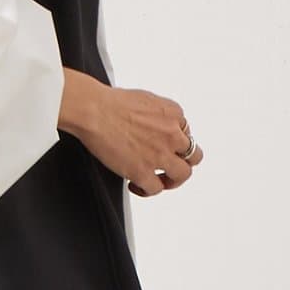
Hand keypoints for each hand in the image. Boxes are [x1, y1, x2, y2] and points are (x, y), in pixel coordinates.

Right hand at [58, 69, 203, 196]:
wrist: (95, 112)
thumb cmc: (111, 103)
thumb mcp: (146, 99)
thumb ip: (158, 113)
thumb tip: (154, 124)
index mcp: (173, 114)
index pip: (186, 133)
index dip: (175, 142)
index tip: (164, 147)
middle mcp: (171, 134)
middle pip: (193, 156)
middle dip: (183, 163)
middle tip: (171, 167)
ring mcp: (159, 155)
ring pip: (182, 175)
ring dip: (172, 180)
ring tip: (159, 181)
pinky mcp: (143, 172)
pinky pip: (155, 189)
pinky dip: (146, 190)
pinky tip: (135, 185)